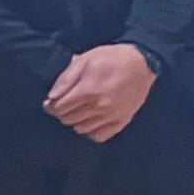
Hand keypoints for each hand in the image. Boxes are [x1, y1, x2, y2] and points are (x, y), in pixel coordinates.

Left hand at [42, 43, 156, 142]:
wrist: (142, 63)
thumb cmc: (112, 58)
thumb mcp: (85, 60)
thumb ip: (66, 79)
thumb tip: (52, 97)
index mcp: (89, 90)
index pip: (59, 109)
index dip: (51, 106)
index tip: (51, 102)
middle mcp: (100, 106)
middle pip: (68, 120)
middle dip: (62, 112)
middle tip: (66, 102)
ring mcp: (112, 115)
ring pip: (82, 129)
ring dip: (76, 120)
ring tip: (79, 109)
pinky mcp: (122, 120)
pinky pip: (99, 136)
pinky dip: (91, 131)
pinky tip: (91, 120)